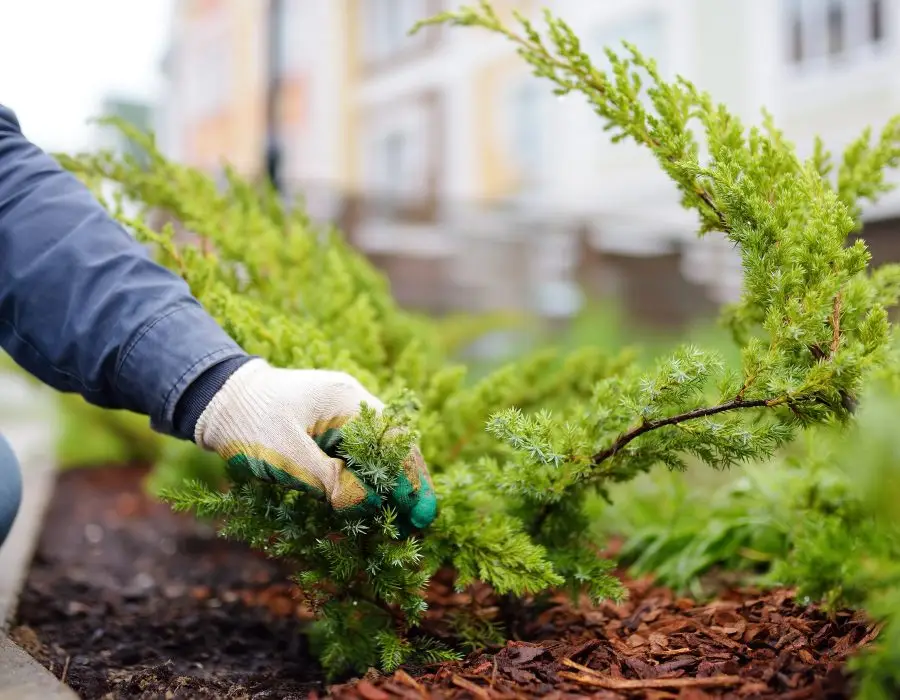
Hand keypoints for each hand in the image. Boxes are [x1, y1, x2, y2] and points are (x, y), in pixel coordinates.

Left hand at [193, 359, 436, 530]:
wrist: (214, 399)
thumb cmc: (247, 422)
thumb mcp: (286, 455)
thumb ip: (328, 480)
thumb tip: (365, 504)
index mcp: (347, 400)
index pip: (394, 440)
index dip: (410, 477)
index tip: (419, 512)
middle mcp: (352, 403)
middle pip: (393, 445)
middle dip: (407, 483)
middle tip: (418, 522)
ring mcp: (341, 413)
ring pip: (377, 451)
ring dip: (389, 484)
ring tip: (401, 520)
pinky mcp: (327, 428)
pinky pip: (357, 453)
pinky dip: (367, 478)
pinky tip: (371, 503)